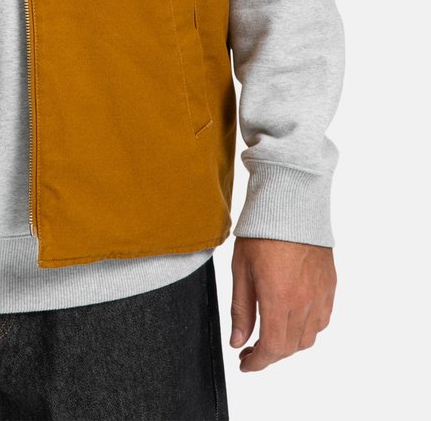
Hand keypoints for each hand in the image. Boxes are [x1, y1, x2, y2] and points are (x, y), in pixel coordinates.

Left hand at [229, 237, 336, 371]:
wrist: (291, 203)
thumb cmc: (262, 231)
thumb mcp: (241, 269)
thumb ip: (241, 309)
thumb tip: (238, 341)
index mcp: (278, 297)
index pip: (272, 347)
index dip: (258, 362)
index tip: (246, 364)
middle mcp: (303, 301)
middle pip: (290, 347)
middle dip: (269, 354)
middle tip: (251, 350)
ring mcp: (320, 294)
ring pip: (308, 338)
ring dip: (289, 343)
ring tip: (271, 334)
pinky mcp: (329, 286)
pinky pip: (322, 320)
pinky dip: (307, 329)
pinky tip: (293, 319)